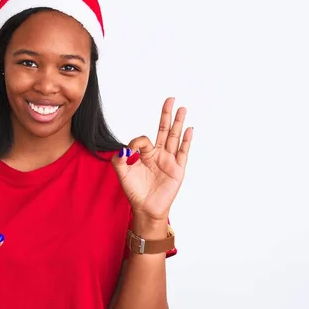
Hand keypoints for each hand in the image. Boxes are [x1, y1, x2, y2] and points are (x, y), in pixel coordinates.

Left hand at [112, 97, 192, 222]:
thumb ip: (119, 158)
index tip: (131, 151)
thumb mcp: (122, 173)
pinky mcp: (178, 169)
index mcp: (145, 154)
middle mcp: (158, 154)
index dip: (137, 142)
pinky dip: (186, 141)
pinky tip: (189, 130)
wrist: (146, 209)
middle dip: (166, 115)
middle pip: (163, 130)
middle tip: (170, 99)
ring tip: (182, 109)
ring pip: (174, 137)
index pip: (144, 139)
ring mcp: (169, 161)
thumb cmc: (134, 191)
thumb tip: (125, 146)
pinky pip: (183, 152)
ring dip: (178, 123)